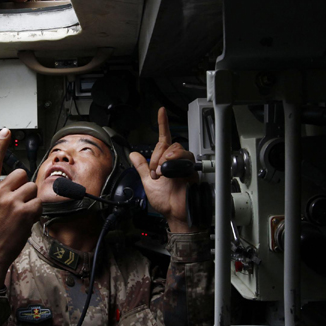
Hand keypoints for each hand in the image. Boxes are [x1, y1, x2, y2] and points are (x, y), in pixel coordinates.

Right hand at [0, 128, 41, 288]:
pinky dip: (36, 212)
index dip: (0, 145)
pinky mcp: (24, 212)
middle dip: (23, 187)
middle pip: (21, 174)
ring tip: (19, 215)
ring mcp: (11, 201)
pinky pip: (38, 203)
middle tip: (17, 202)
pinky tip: (25, 221)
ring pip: (32, 188)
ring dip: (30, 200)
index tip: (6, 131)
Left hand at [129, 107, 197, 232]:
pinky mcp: (191, 170)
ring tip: (160, 173)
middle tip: (154, 172)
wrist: (175, 213)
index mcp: (164, 162)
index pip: (163, 139)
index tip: (161, 111)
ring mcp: (184, 165)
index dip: (163, 124)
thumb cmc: (165, 202)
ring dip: (164, 158)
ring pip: (176, 148)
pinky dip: (173, 161)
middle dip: (156, 156)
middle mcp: (175, 161)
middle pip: (167, 144)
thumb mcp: (147, 182)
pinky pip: (185, 157)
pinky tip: (167, 170)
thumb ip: (141, 167)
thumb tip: (133, 154)